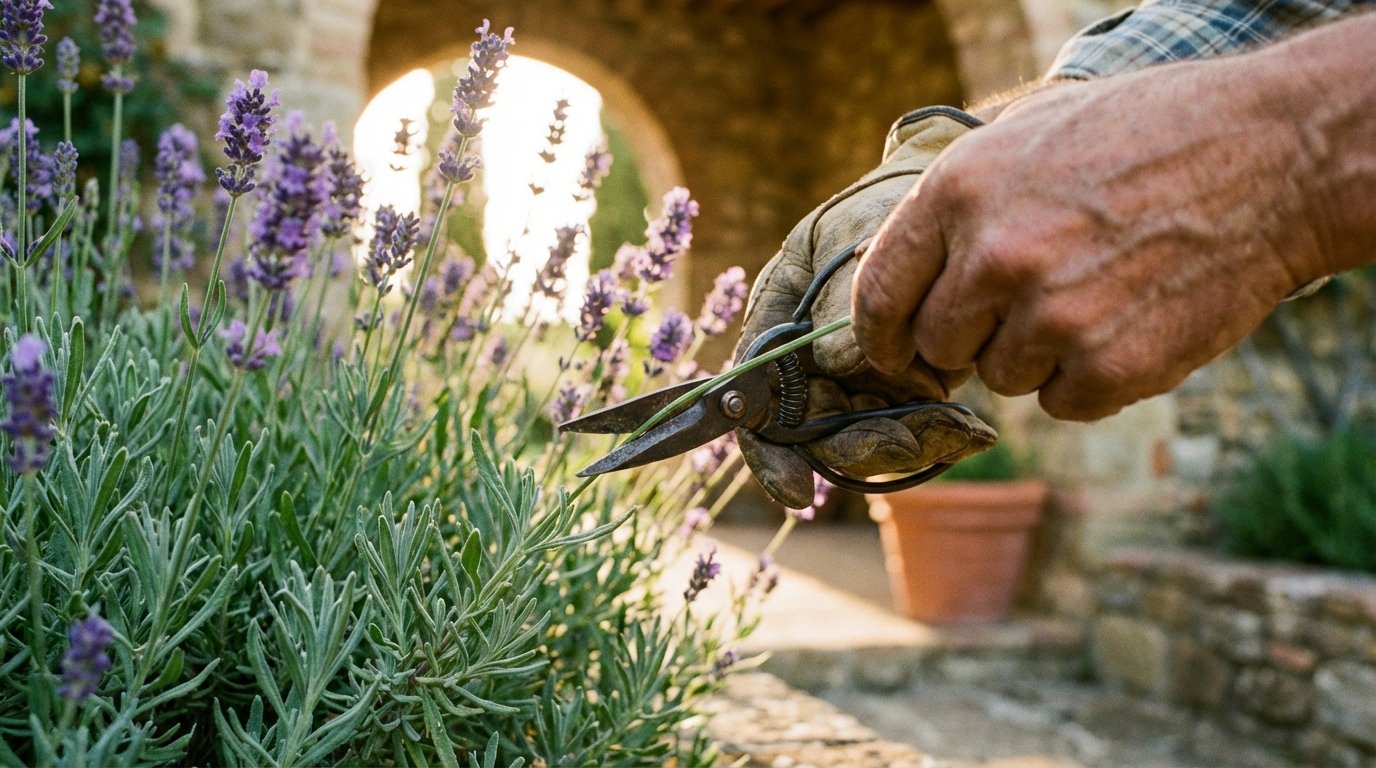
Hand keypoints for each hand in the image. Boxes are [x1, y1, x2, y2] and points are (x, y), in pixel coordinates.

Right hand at [735, 108, 996, 507]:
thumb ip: (839, 302)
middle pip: (814, 435)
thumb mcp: (853, 240)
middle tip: (911, 443)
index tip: (798, 492)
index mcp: (776, 322)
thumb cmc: (886, 203)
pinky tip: (972, 431)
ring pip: (866, 440)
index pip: (752, 405)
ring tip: (959, 432)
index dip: (769, 455)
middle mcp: (809, 358)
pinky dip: (939, 436)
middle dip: (861, 449)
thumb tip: (833, 367)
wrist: (952, 194)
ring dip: (909, 446)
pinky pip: (912, 429)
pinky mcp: (906, 384)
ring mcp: (857, 375)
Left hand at [853, 61, 1334, 420]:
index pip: (879, 294)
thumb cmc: (1144, 135)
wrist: (1270, 157)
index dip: (881, 337)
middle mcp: (995, 258)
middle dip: (971, 338)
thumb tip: (907, 276)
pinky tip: (1128, 322)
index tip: (895, 353)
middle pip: (939, 347)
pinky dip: (1089, 378)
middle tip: (1026, 304)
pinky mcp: (1109, 367)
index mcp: (959, 193)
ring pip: (1002, 378)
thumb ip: (956, 202)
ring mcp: (1051, 317)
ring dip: (1036, 353)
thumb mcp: (1029, 132)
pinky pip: (1061, 402)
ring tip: (1096, 293)